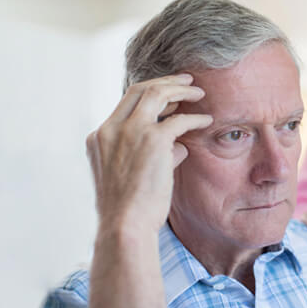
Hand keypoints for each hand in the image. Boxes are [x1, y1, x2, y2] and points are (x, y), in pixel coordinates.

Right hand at [86, 73, 212, 234]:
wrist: (126, 226)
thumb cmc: (130, 209)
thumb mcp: (130, 176)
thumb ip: (151, 155)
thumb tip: (179, 147)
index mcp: (99, 137)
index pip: (125, 103)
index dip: (149, 94)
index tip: (169, 95)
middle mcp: (111, 129)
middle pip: (140, 89)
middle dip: (166, 82)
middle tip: (187, 81)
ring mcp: (131, 132)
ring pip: (157, 93)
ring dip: (181, 90)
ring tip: (199, 92)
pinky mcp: (153, 140)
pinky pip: (180, 120)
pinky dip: (195, 118)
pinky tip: (207, 121)